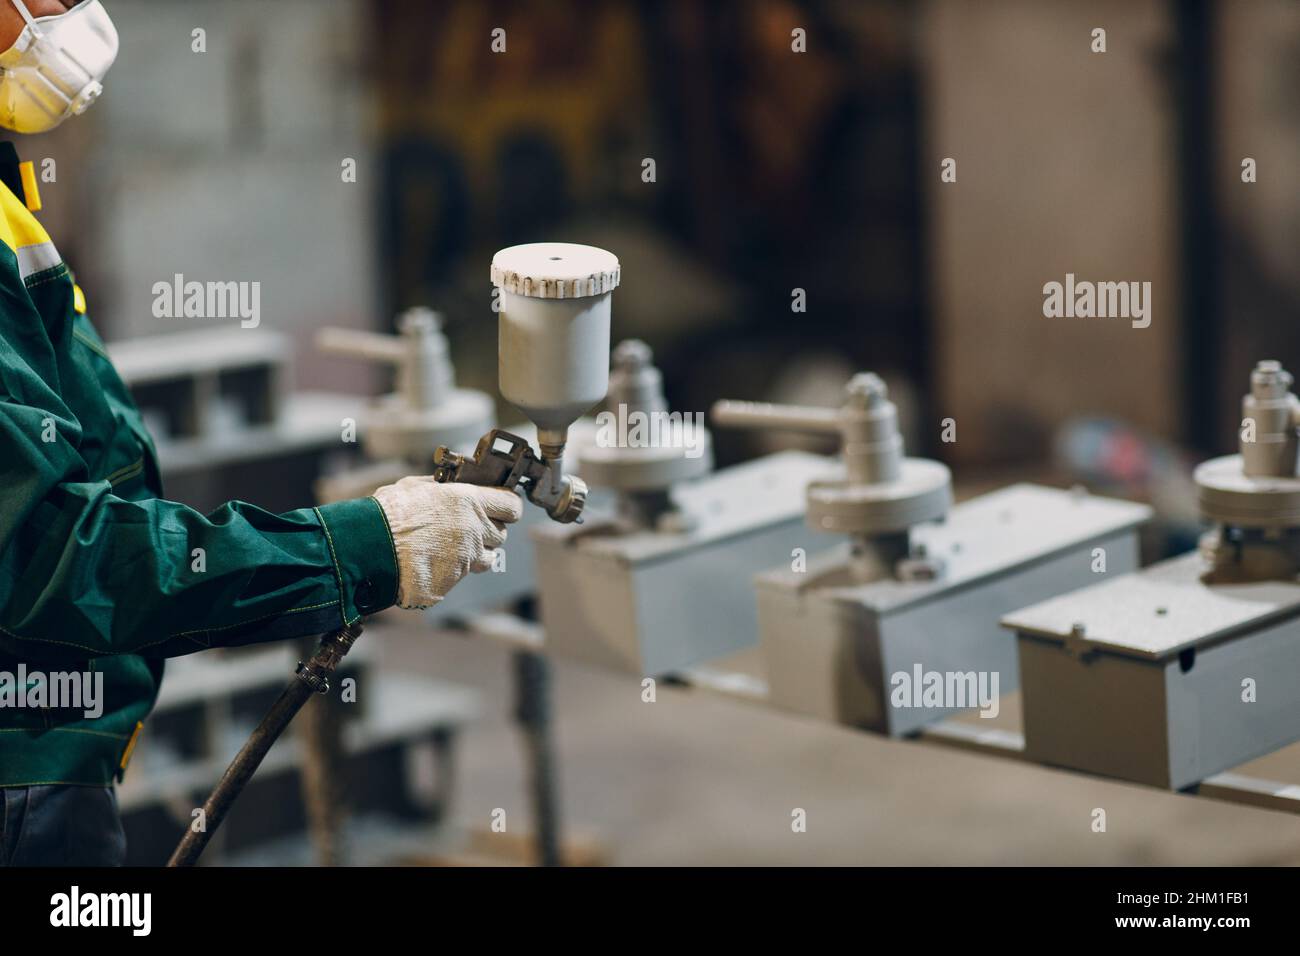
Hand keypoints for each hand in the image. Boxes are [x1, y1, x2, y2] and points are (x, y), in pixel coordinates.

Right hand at [372, 477, 523, 608]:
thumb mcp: (415, 486)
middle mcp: (473, 530)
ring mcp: (466, 559)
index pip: (512, 505)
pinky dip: (453, 568)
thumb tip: (451, 485)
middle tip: (467, 525)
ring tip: (449, 544)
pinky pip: (463, 573)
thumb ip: (442, 488)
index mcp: (468, 502)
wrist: (369, 549)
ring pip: (487, 557)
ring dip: (475, 551)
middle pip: (501, 533)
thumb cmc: (387, 513)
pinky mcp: (454, 580)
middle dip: (488, 529)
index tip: (502, 506)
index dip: (508, 506)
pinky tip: (433, 560)